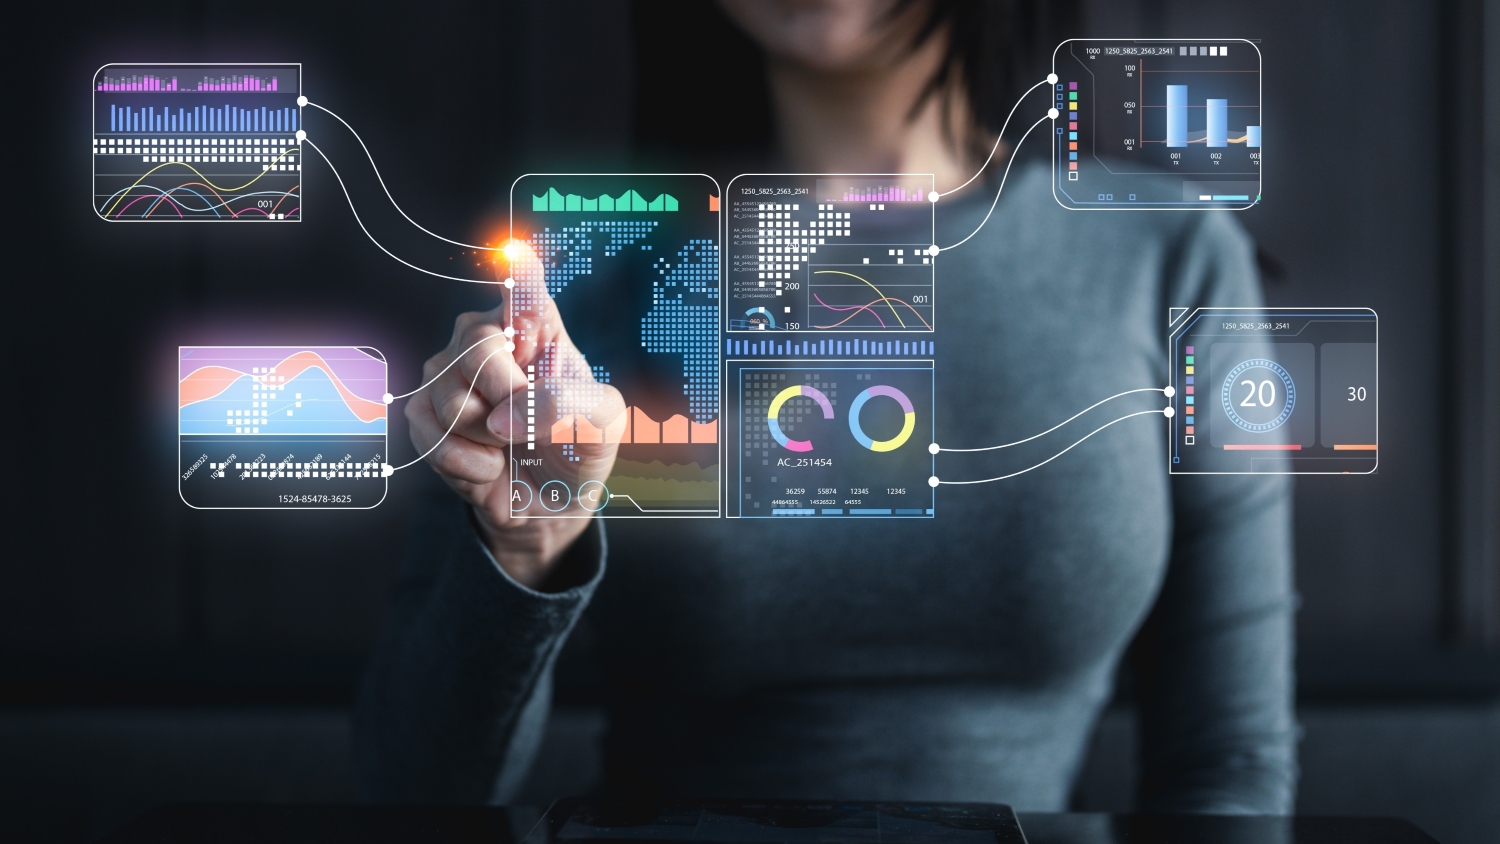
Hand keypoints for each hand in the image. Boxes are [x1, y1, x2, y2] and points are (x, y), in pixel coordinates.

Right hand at [404, 244, 623, 589]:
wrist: (549, 502)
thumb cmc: (577, 447)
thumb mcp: (602, 424)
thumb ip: (570, 406)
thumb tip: (506, 414)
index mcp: (537, 329)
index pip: (524, 291)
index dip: (518, 273)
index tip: (514, 252)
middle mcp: (487, 340)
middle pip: (476, 348)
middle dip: (506, 396)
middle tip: (526, 425)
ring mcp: (449, 375)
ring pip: (452, 399)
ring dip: (489, 439)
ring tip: (508, 445)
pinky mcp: (424, 415)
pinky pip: (431, 435)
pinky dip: (467, 463)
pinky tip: (488, 465)